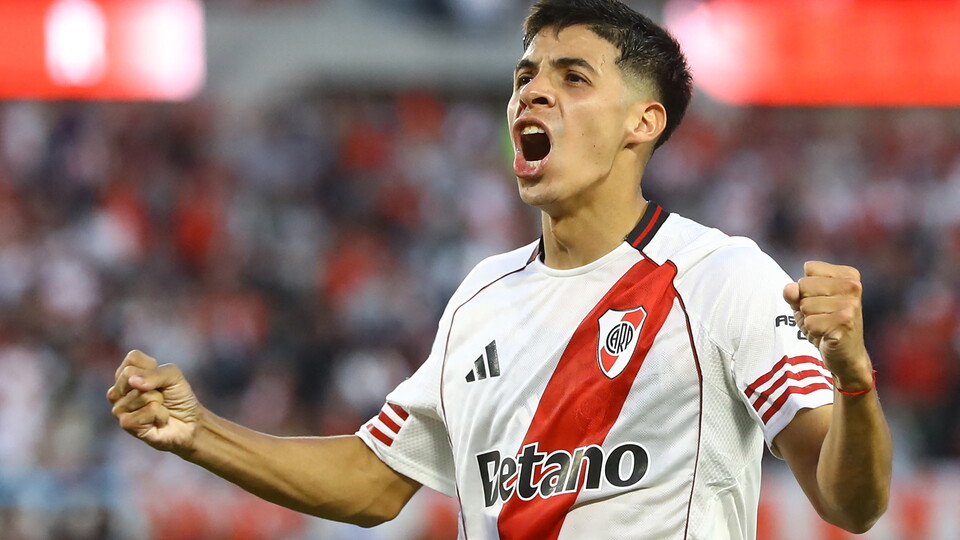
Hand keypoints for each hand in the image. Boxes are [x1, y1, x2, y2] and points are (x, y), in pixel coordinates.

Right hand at [107, 350, 201, 453]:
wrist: (189, 423)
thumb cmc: (178, 396)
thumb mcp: (173, 376)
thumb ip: (155, 373)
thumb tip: (132, 381)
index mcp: (126, 374)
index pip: (133, 358)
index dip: (153, 366)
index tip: (161, 378)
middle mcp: (118, 390)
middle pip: (130, 374)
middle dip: (155, 384)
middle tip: (161, 395)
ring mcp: (119, 408)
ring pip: (140, 394)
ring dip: (159, 401)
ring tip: (159, 409)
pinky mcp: (126, 424)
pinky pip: (149, 410)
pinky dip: (161, 414)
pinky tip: (158, 420)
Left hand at [783, 261, 872, 386]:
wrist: (846, 354)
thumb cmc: (826, 324)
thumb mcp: (806, 303)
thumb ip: (794, 292)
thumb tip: (790, 288)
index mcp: (849, 275)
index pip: (809, 268)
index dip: (806, 287)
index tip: (821, 300)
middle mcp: (853, 286)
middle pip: (804, 285)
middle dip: (805, 303)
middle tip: (821, 315)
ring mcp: (850, 304)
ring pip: (805, 305)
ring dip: (809, 319)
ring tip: (824, 325)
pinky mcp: (844, 322)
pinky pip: (809, 322)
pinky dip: (812, 330)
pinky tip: (826, 334)